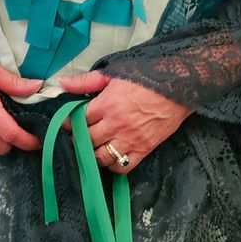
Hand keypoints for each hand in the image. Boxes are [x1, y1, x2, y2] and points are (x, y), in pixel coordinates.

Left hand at [57, 70, 189, 171]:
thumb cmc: (145, 77)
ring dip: (94, 154)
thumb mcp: (114, 74)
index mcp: (107, 104)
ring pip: (101, 157)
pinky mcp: (144, 149)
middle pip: (88, 140)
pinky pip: (123, 167)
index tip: (67, 124)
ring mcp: (131, 139)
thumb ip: (86, 81)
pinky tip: (111, 157)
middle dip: (80, 139)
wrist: (178, 85)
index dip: (70, 123)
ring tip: (94, 147)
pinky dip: (114, 165)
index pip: (79, 121)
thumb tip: (62, 83)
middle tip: (79, 137)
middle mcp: (116, 124)